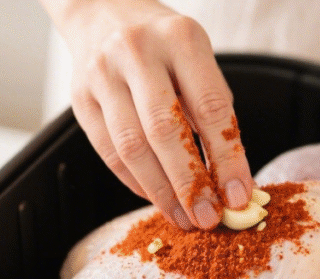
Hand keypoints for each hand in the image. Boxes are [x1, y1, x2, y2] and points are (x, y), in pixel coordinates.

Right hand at [44, 0, 253, 229]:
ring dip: (161, 192)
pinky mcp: (80, 99)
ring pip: (132, 147)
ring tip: (183, 217)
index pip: (210, 108)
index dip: (227, 159)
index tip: (239, 195)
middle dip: (190, 184)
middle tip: (208, 218)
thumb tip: (229, 178)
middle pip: (165, 131)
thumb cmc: (162, 43)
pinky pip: (109, 152)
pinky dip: (135, 182)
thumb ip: (212, 110)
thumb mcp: (197, 58)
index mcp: (180, 39)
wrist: (102, 10)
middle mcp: (137, 53)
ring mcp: (102, 75)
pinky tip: (156, 197)